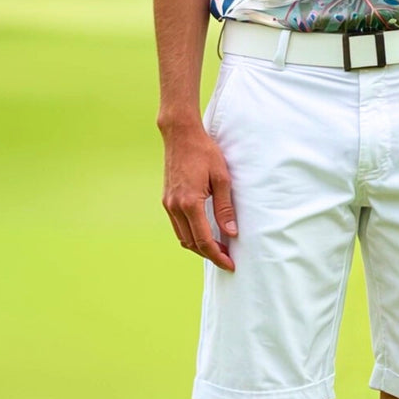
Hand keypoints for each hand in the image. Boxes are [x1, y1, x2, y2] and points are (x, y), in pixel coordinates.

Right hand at [160, 122, 237, 270]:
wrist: (180, 135)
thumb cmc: (204, 152)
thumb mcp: (221, 177)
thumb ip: (225, 207)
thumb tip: (231, 233)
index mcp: (190, 203)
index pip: (204, 240)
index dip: (218, 255)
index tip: (230, 264)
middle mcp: (175, 207)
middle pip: (191, 243)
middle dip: (209, 254)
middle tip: (227, 258)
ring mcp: (168, 204)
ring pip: (182, 237)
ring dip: (198, 246)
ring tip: (217, 248)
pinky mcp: (166, 199)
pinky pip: (177, 226)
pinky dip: (190, 234)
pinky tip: (203, 232)